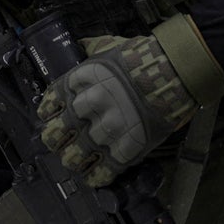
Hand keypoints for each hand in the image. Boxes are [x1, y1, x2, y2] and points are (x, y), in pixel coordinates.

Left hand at [36, 15, 223, 186]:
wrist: (176, 70)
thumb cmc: (145, 57)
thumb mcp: (111, 45)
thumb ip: (92, 48)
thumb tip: (81, 45)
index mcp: (82, 81)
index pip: (52, 100)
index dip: (47, 111)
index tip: (47, 116)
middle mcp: (90, 106)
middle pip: (58, 131)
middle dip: (54, 139)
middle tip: (55, 143)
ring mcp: (107, 128)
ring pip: (77, 153)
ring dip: (72, 160)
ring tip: (72, 162)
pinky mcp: (127, 146)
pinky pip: (105, 168)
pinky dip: (97, 176)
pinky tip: (93, 178)